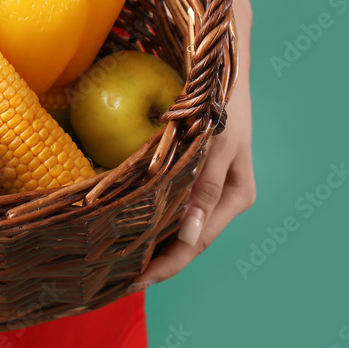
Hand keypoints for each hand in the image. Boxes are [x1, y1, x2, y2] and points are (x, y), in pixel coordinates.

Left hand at [131, 80, 255, 289]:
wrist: (222, 68)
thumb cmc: (221, 104)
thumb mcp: (216, 144)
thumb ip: (204, 188)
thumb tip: (190, 237)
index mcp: (234, 197)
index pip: (195, 243)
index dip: (166, 264)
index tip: (134, 280)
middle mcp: (222, 199)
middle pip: (185, 240)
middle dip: (155, 260)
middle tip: (114, 277)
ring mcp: (207, 187)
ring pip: (176, 225)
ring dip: (150, 242)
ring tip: (115, 259)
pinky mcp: (191, 173)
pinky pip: (170, 204)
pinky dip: (151, 217)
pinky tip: (127, 225)